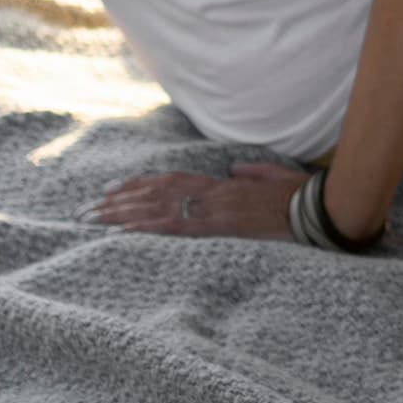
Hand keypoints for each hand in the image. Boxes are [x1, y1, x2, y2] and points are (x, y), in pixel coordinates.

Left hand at [95, 160, 311, 239]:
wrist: (317, 208)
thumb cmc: (300, 196)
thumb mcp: (275, 179)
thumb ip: (252, 173)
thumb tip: (235, 170)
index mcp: (223, 183)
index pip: (170, 181)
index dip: (138, 185)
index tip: (111, 191)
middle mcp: (212, 191)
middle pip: (154, 193)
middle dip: (116, 203)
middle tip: (85, 210)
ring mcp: (213, 208)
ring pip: (155, 208)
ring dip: (119, 215)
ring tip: (91, 221)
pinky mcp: (218, 226)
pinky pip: (172, 227)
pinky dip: (144, 229)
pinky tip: (119, 233)